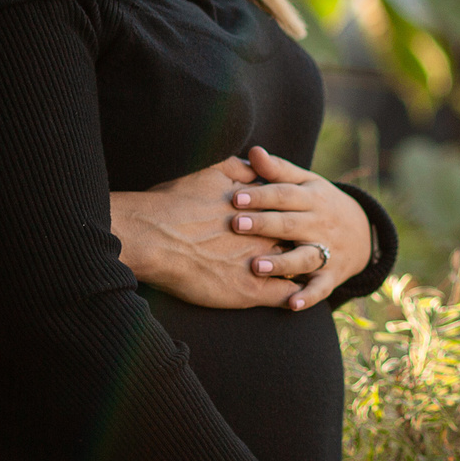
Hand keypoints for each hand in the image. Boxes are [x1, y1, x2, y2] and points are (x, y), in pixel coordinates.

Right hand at [109, 160, 303, 310]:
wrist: (153, 237)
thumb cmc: (174, 203)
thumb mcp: (210, 172)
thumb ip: (239, 167)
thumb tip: (256, 161)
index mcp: (260, 206)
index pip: (290, 211)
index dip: (292, 216)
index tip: (292, 219)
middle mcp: (267, 233)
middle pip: (299, 238)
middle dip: (303, 242)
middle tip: (306, 246)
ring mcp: (262, 262)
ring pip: (298, 268)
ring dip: (303, 270)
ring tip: (305, 274)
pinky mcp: (252, 291)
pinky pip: (286, 296)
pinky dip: (294, 298)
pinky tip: (296, 300)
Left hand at [219, 147, 372, 308]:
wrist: (363, 233)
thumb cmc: (319, 203)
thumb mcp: (306, 183)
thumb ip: (278, 170)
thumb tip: (253, 151)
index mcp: (311, 198)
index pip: (285, 194)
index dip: (261, 195)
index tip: (235, 197)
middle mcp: (320, 224)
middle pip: (291, 223)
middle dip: (264, 224)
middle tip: (236, 224)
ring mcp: (327, 250)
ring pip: (304, 257)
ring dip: (282, 263)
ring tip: (257, 267)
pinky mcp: (332, 276)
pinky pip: (320, 287)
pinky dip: (308, 297)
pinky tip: (292, 304)